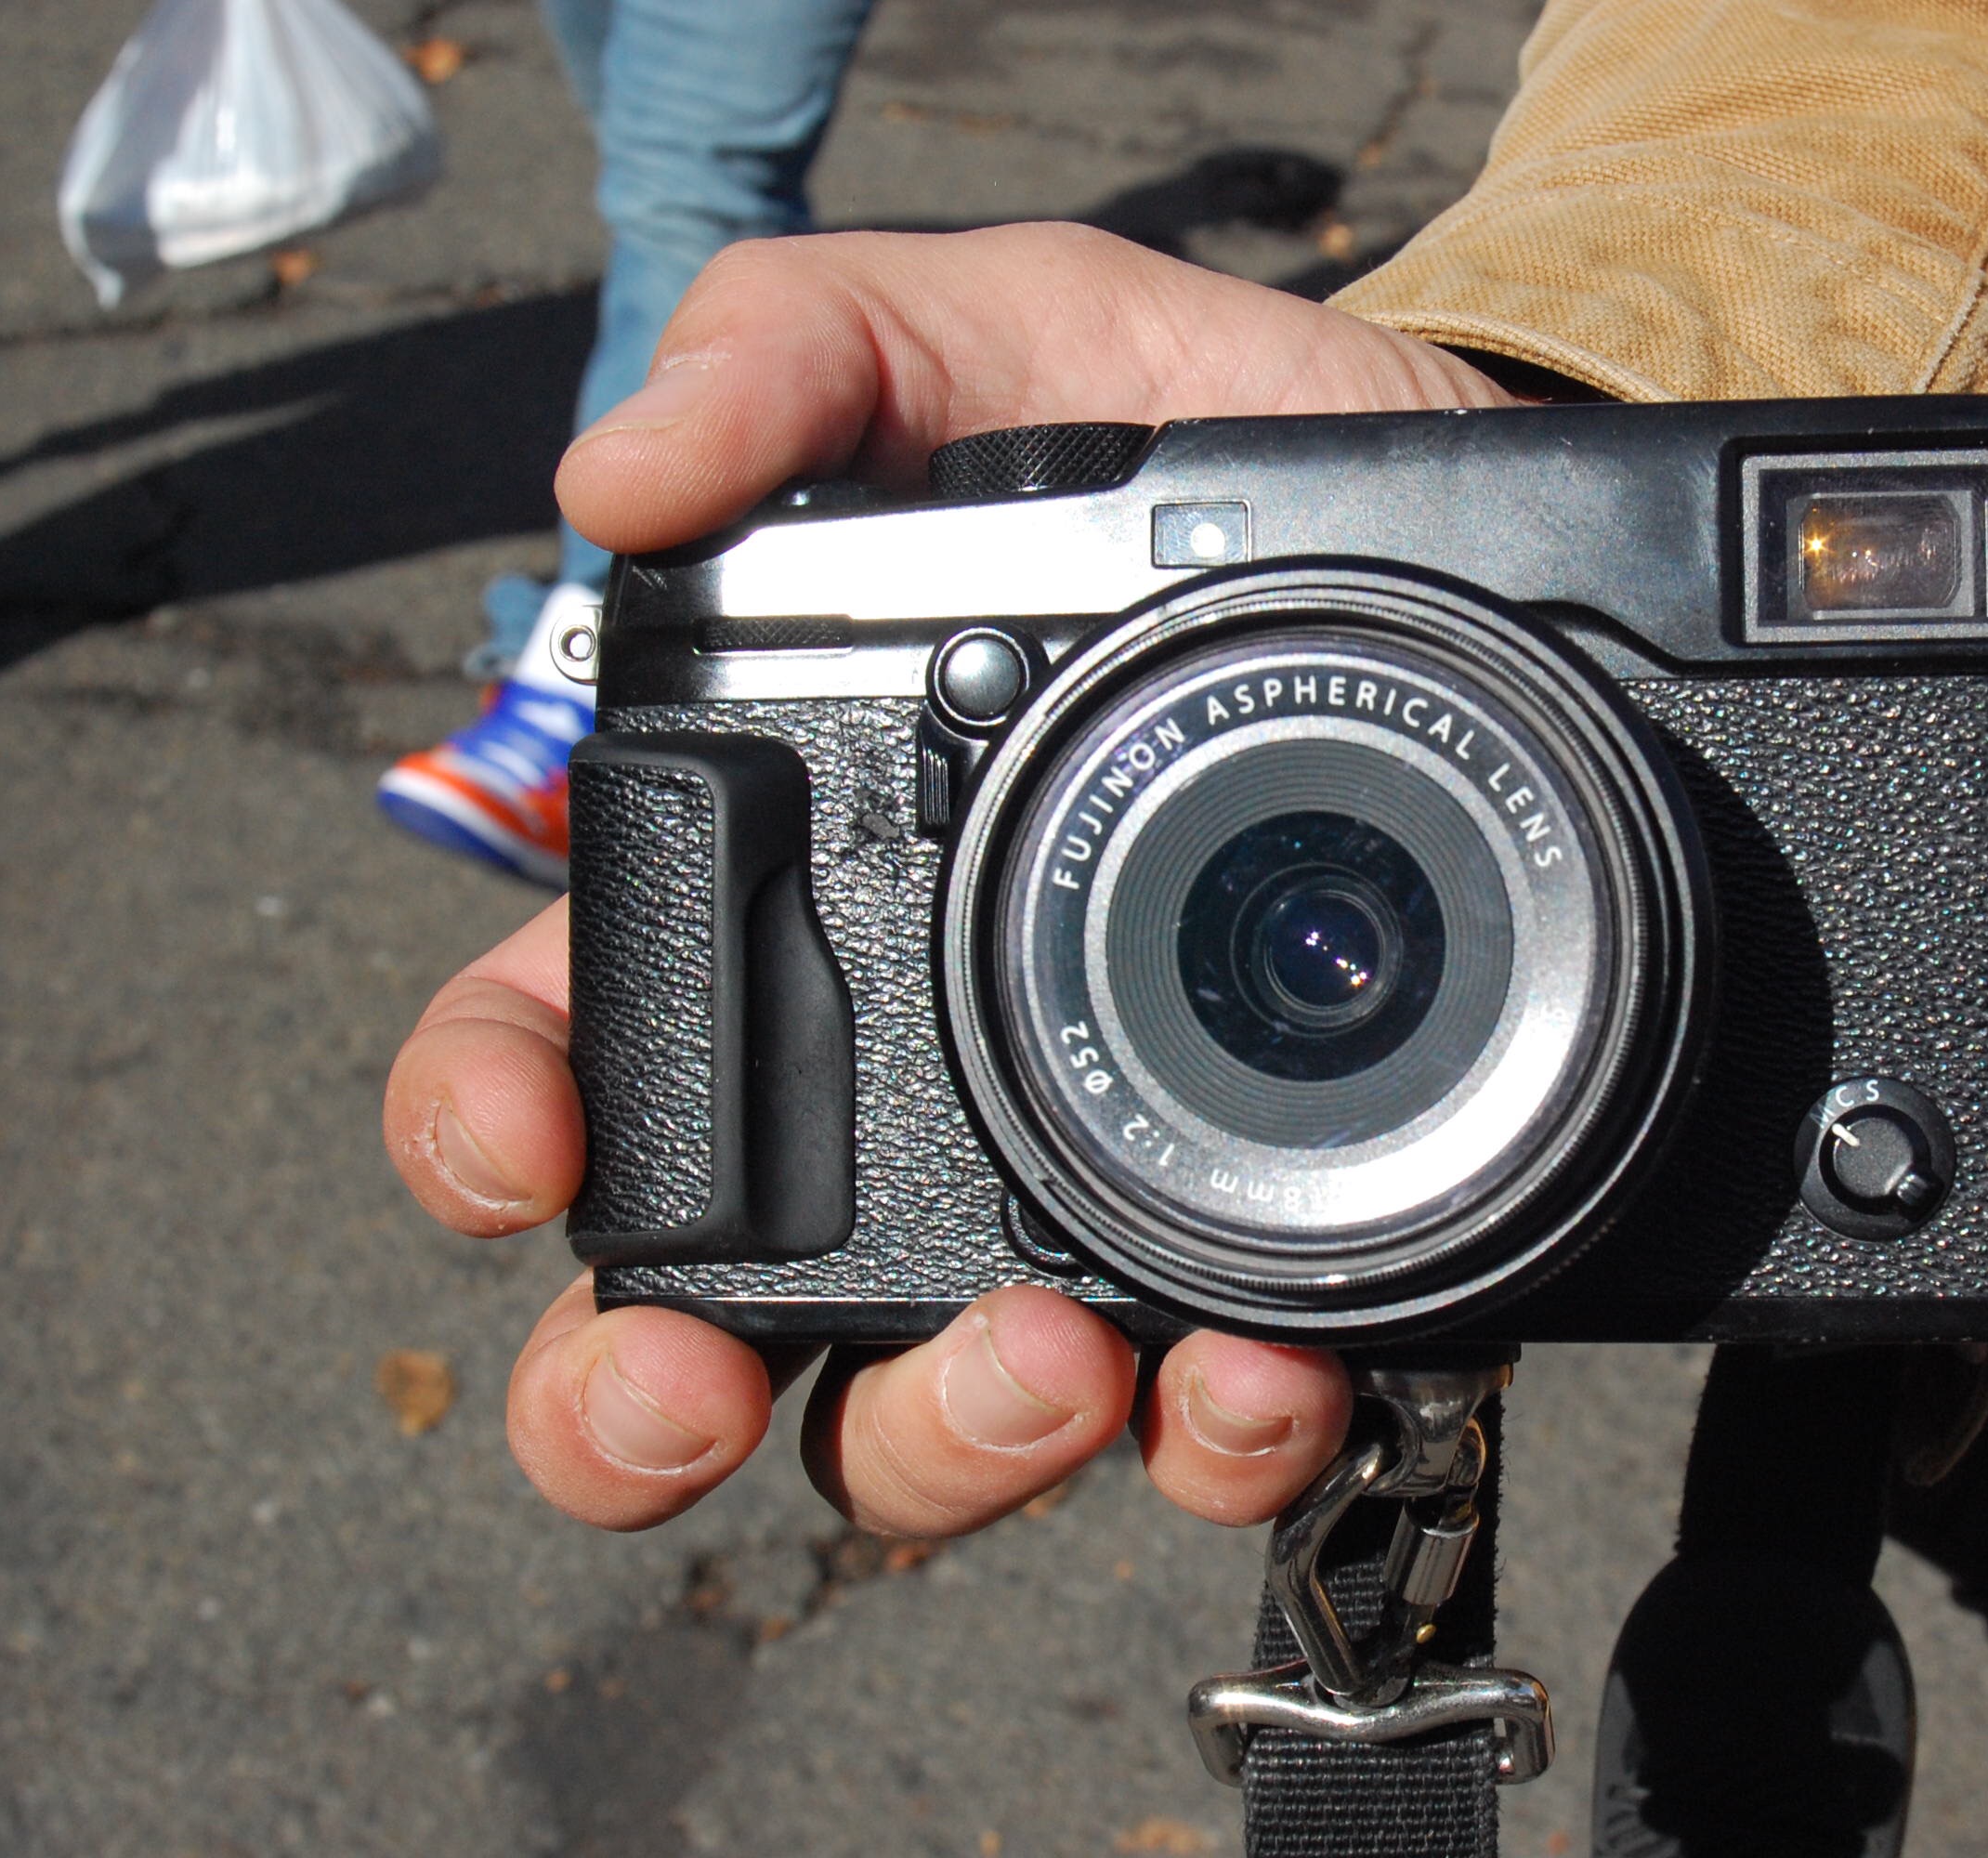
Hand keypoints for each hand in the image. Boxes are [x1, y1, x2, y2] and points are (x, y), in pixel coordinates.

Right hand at [385, 224, 1521, 1534]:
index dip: (487, 1124)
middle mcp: (905, 1089)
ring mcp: (1086, 1195)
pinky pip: (1208, 1421)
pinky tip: (1259, 1378)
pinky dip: (1218, 1445)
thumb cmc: (1234, 455)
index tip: (528, 1154)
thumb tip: (620, 473)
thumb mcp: (1024, 335)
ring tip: (1059, 1365)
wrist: (1500, 554)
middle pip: (696, 1318)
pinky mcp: (1277, 1251)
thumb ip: (813, 353)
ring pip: (937, 1421)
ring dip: (954, 1441)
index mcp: (788, 898)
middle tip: (688, 1386)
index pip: (558, 1047)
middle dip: (637, 1400)